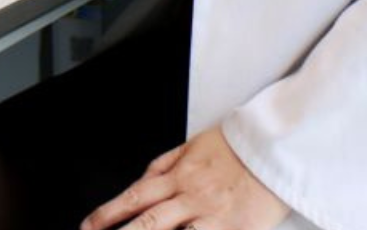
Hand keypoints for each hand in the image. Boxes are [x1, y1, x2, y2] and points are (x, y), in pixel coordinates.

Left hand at [81, 127, 288, 229]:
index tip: (88, 226)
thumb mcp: (193, 146)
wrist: (278, 149)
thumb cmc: (238, 148)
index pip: (134, 196)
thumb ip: (165, 164)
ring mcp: (212, 215)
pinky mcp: (235, 229)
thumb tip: (142, 178)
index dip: (107, 213)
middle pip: (148, 221)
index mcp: (179, 174)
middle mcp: (192, 195)